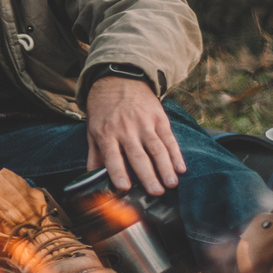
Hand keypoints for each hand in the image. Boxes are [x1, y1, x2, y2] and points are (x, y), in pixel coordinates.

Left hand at [85, 75, 186, 195]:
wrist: (119, 80)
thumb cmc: (104, 111)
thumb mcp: (92, 131)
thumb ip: (95, 156)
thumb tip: (92, 180)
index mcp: (106, 134)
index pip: (112, 156)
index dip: (118, 172)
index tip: (125, 187)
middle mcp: (126, 129)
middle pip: (138, 155)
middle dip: (148, 175)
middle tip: (156, 192)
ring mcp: (144, 123)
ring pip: (157, 149)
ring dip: (166, 168)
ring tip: (172, 184)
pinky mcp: (159, 118)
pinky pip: (169, 138)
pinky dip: (176, 154)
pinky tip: (181, 168)